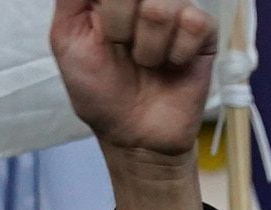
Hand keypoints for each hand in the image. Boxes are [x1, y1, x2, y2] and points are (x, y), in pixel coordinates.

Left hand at [58, 0, 218, 161]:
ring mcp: (176, 10)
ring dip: (148, 47)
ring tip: (147, 63)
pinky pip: (194, 24)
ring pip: (162, 6)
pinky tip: (172, 66)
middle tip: (121, 48)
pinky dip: (177, 54)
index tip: (104, 33)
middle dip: (119, 25)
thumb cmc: (99, 91)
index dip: (110, 9)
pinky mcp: (204, 32)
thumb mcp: (66, 39)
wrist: (134, 136)